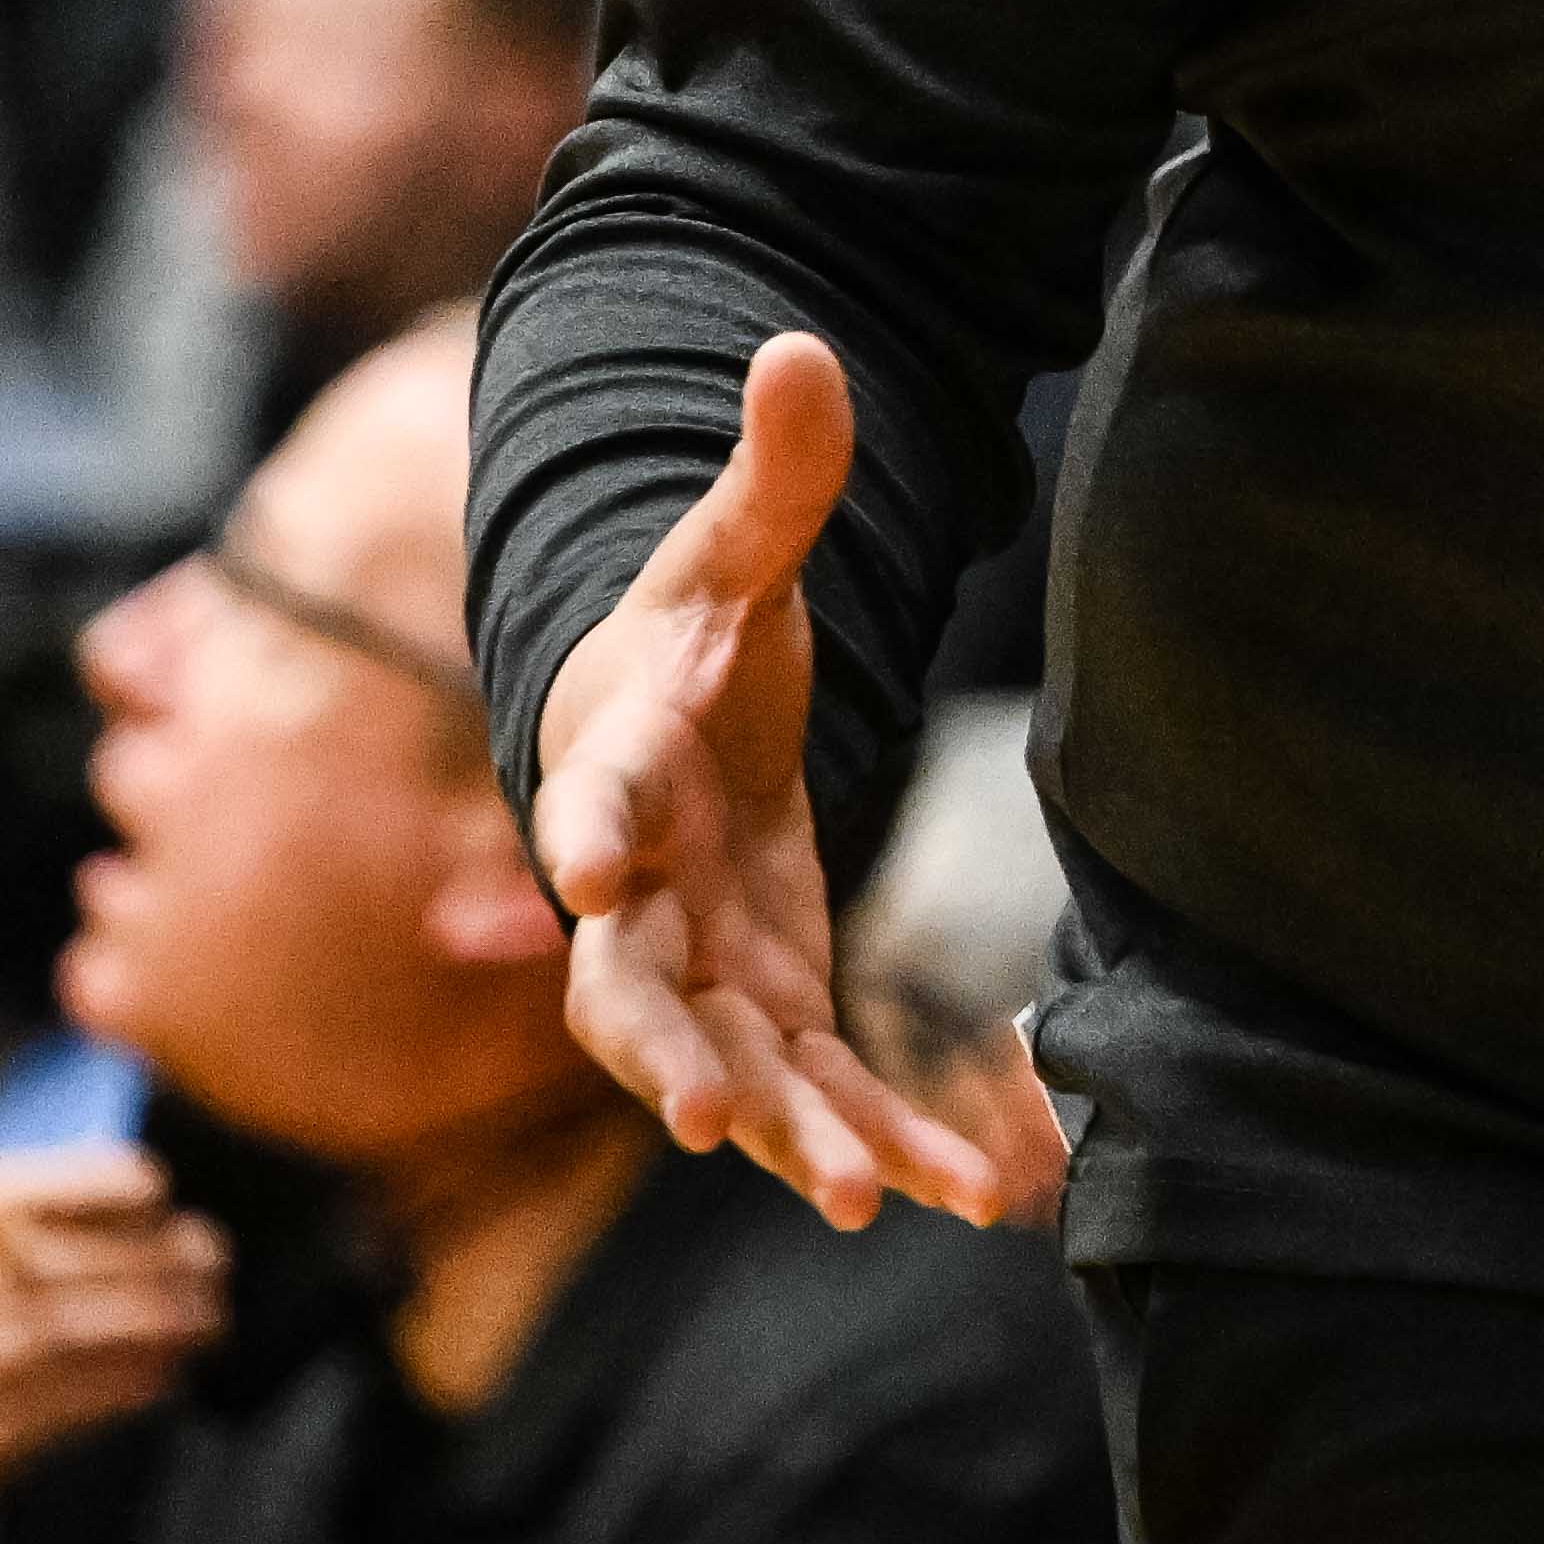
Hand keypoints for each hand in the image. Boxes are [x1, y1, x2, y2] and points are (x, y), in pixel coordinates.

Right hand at [0, 1147, 228, 1543]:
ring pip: (31, 1336)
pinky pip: (28, 1413)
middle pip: (14, 1268)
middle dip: (128, 1258)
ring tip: (207, 1317)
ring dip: (134, 1321)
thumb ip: (24, 1243)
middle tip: (213, 1261)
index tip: (154, 1182)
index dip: (63, 1179)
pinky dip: (107, 1389)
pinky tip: (165, 1379)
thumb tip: (152, 1191)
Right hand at [533, 330, 1004, 1227]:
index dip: (582, 830)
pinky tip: (961, 1201)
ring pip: (724, 1069)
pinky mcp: (768, 1007)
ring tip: (867, 1197)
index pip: (589, 799)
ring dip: (791, 1135)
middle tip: (714, 1120)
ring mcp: (698, 966)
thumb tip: (802, 342)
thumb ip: (774, 472)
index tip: (584, 871)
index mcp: (622, 767)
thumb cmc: (691, 638)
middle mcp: (636, 894)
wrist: (668, 731)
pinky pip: (815, 1090)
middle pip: (631, 989)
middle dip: (670, 1054)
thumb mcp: (737, 552)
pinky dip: (877, 1143)